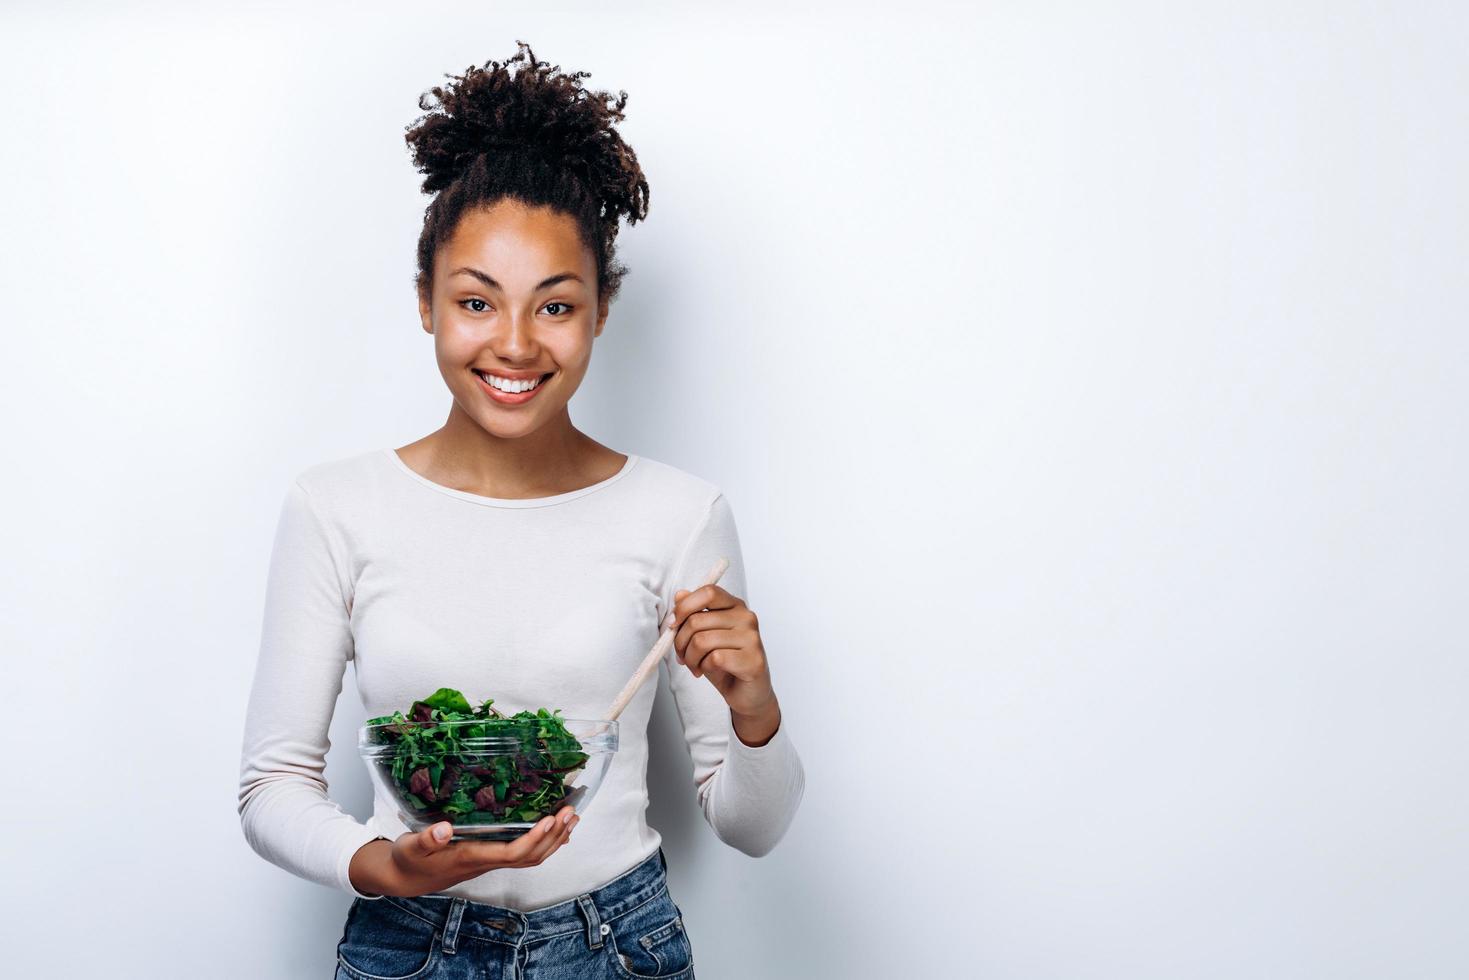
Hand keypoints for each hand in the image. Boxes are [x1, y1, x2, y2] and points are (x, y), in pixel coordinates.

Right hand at [349, 804, 577, 897]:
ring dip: (554, 839)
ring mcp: (491, 861)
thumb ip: (426, 838)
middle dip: (553, 836)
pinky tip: (554, 829)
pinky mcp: (490, 857)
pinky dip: (544, 842)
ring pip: (531, 857)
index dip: (534, 839)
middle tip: (571, 811)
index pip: (512, 854)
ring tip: (572, 817)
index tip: (550, 819)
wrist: (406, 878)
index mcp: (472, 857)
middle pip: (530, 857)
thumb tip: (443, 829)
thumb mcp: (411, 846)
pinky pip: (524, 854)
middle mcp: (487, 862)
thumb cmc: (409, 860)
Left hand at [668, 586, 778, 721]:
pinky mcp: (753, 660)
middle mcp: (746, 617)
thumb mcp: (704, 635)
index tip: (673, 625)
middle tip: (682, 656)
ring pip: (702, 640)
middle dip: (680, 642)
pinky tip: (707, 671)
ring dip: (690, 658)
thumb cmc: (724, 663)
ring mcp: (752, 638)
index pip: (708, 592)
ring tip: (694, 666)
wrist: (747, 693)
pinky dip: (704, 667)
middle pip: (697, 620)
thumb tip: (679, 595)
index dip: (684, 607)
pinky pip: (715, 658)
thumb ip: (693, 614)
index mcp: (735, 606)